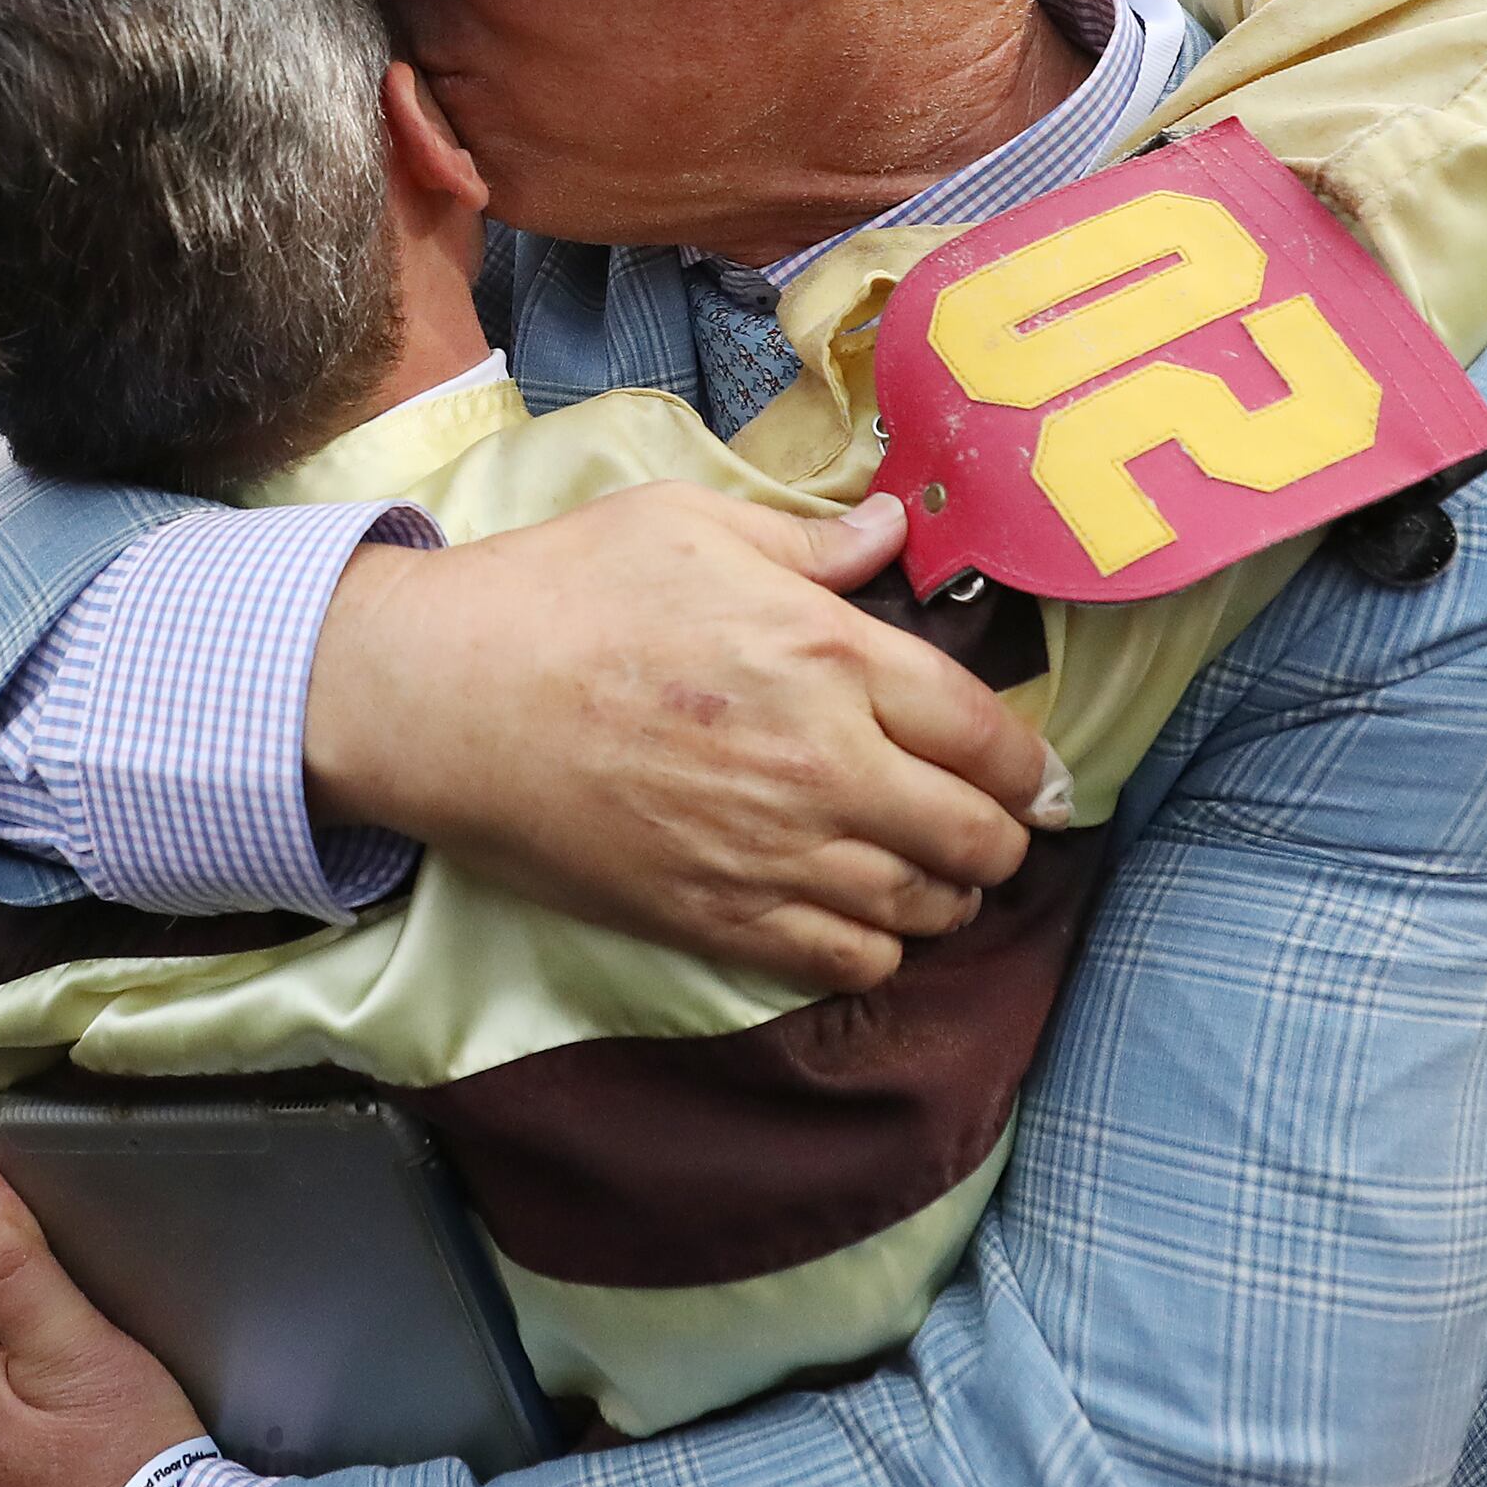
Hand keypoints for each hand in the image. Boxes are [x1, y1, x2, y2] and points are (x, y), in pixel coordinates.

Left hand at [0, 1160, 206, 1486]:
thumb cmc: (129, 1466)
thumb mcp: (78, 1345)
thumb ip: (15, 1263)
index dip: (40, 1303)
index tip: (89, 1332)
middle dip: (41, 1364)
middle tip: (106, 1388)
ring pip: (5, 1427)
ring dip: (45, 1422)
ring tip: (106, 1437)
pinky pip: (19, 1485)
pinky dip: (50, 1476)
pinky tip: (94, 1480)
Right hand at [305, 486, 1048, 993]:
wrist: (442, 698)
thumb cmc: (558, 591)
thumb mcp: (688, 522)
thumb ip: (807, 540)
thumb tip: (890, 530)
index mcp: (829, 653)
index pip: (986, 731)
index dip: (1031, 765)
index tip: (1043, 779)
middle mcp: (824, 764)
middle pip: (975, 835)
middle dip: (1003, 837)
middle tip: (996, 829)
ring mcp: (773, 853)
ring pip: (922, 911)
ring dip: (947, 898)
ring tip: (935, 878)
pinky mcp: (715, 918)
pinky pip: (845, 963)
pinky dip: (876, 951)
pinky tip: (863, 922)